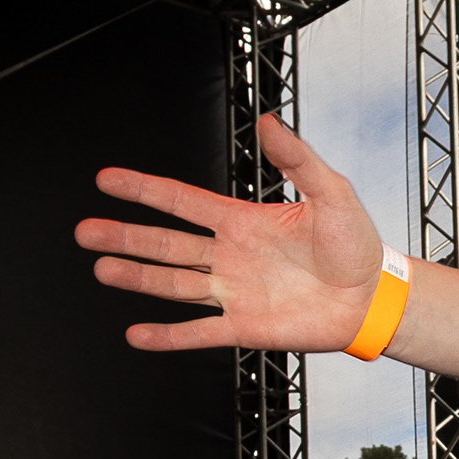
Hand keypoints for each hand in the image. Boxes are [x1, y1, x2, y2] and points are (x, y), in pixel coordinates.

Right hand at [79, 113, 387, 354]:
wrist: (374, 296)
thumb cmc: (356, 244)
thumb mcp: (330, 191)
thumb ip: (296, 158)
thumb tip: (268, 122)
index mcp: (241, 221)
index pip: (180, 202)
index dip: (143, 189)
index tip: (106, 180)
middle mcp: (229, 256)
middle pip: (165, 243)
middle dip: (124, 236)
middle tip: (84, 231)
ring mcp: (233, 292)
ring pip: (173, 284)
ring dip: (137, 278)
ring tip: (102, 269)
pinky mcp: (245, 326)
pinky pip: (198, 332)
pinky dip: (168, 336)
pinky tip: (138, 334)